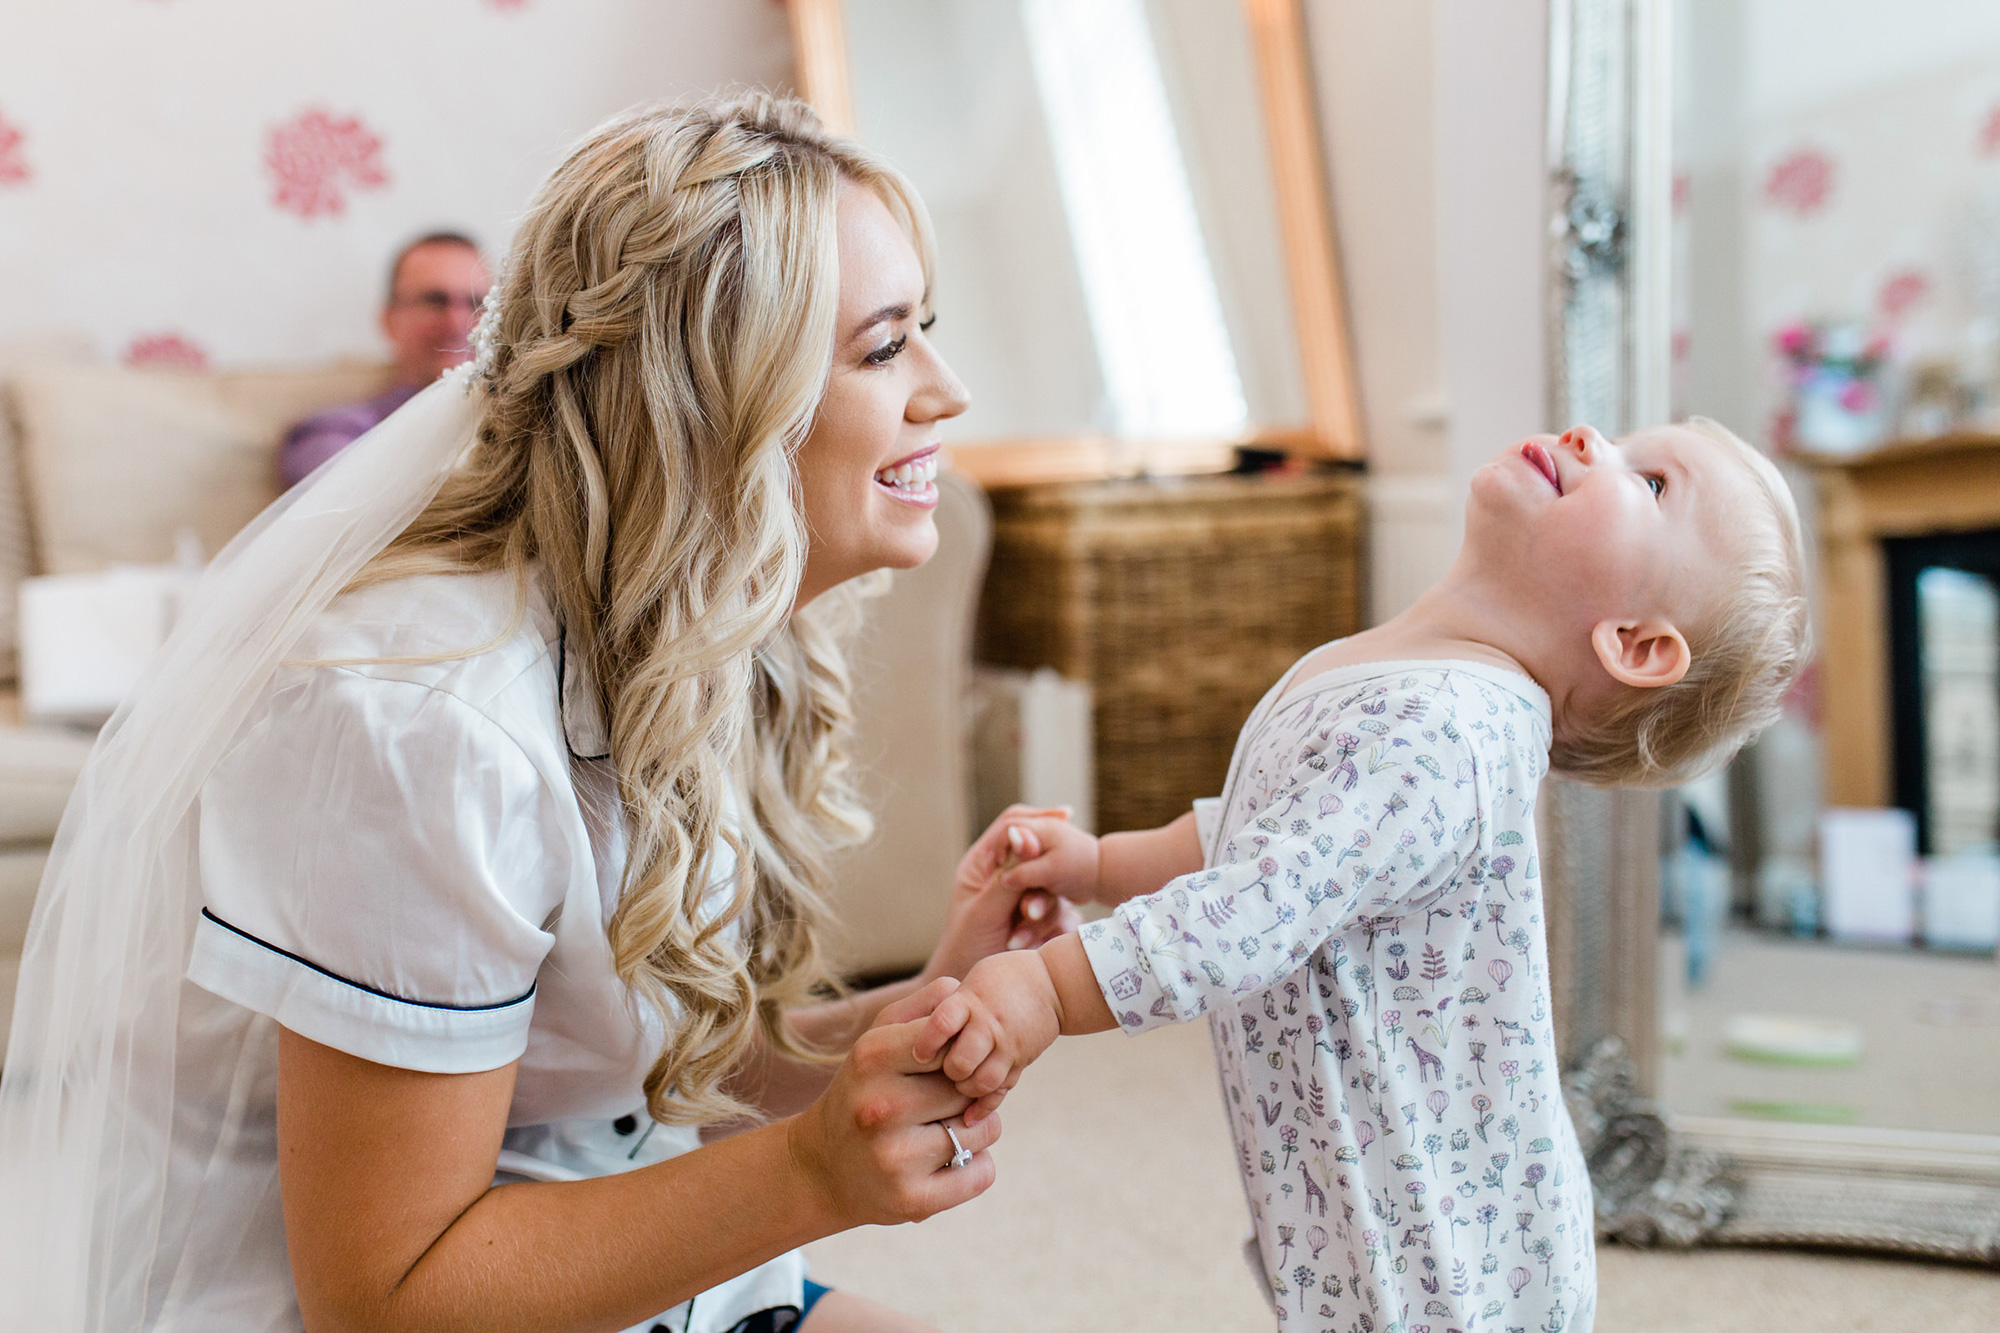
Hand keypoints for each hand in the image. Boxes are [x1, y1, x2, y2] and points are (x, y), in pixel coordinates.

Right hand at [788, 978, 1003, 1227]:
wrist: (819, 1168)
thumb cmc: (861, 1091)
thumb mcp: (877, 1039)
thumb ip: (923, 1007)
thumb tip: (963, 990)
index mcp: (873, 1058)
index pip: (956, 1042)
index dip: (962, 1055)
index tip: (948, 1067)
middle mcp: (881, 1108)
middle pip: (972, 1087)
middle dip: (969, 1093)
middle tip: (945, 1102)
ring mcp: (895, 1158)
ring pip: (985, 1130)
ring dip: (977, 1129)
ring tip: (944, 1129)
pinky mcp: (912, 1201)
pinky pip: (982, 1173)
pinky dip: (976, 1166)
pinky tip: (948, 1161)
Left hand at [911, 951, 1061, 1124]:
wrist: (1050, 984)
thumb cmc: (1000, 980)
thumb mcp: (970, 984)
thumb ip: (944, 1007)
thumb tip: (909, 1034)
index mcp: (971, 1001)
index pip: (942, 1023)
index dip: (926, 1043)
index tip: (916, 1055)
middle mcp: (988, 1025)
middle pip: (959, 1062)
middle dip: (944, 1073)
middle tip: (933, 1075)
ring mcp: (1007, 1045)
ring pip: (980, 1082)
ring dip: (962, 1090)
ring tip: (953, 1087)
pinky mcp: (1019, 1061)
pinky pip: (1000, 1090)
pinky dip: (983, 1107)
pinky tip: (967, 1117)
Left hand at [922, 806, 1082, 985]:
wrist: (970, 992)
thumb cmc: (965, 948)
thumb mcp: (984, 911)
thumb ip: (1008, 875)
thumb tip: (1026, 835)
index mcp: (984, 864)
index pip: (1013, 826)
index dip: (1038, 819)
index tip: (1065, 818)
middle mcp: (1007, 877)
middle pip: (1040, 858)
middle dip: (1040, 886)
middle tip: (1027, 913)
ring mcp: (1026, 899)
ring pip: (1053, 890)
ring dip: (1040, 915)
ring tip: (1016, 940)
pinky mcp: (1042, 922)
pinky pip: (1061, 916)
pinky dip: (1047, 931)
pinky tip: (1027, 947)